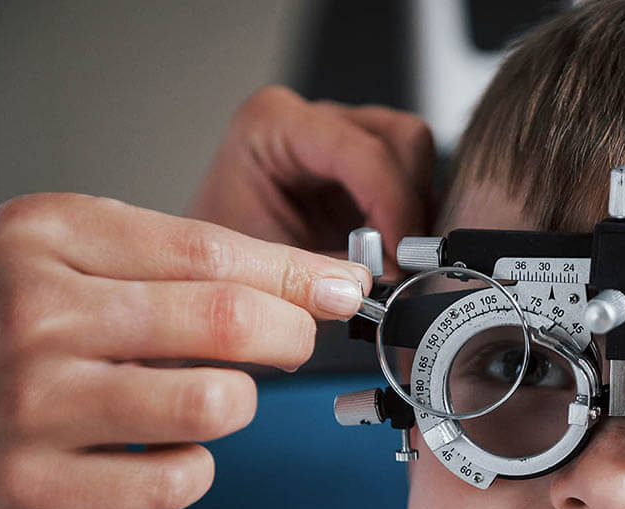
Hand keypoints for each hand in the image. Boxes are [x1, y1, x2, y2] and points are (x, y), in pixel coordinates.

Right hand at [0, 193, 373, 508]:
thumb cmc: (36, 339)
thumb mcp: (95, 265)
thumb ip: (202, 264)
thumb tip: (329, 281)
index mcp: (47, 236)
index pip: (209, 250)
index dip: (295, 275)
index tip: (341, 290)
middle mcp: (32, 313)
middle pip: (223, 319)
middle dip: (289, 334)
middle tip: (290, 343)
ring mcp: (30, 402)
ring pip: (213, 402)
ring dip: (239, 404)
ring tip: (211, 397)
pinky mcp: (38, 485)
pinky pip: (180, 481)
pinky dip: (196, 468)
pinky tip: (165, 450)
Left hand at [188, 85, 434, 273]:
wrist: (208, 269)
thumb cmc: (220, 261)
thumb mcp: (266, 267)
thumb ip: (327, 267)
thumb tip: (391, 271)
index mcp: (273, 125)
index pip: (362, 151)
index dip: (394, 204)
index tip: (404, 254)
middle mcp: (311, 119)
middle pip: (402, 139)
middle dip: (410, 203)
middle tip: (402, 259)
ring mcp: (341, 136)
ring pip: (416, 155)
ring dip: (415, 210)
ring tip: (393, 258)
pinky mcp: (362, 164)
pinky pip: (411, 178)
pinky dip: (412, 216)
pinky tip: (392, 249)